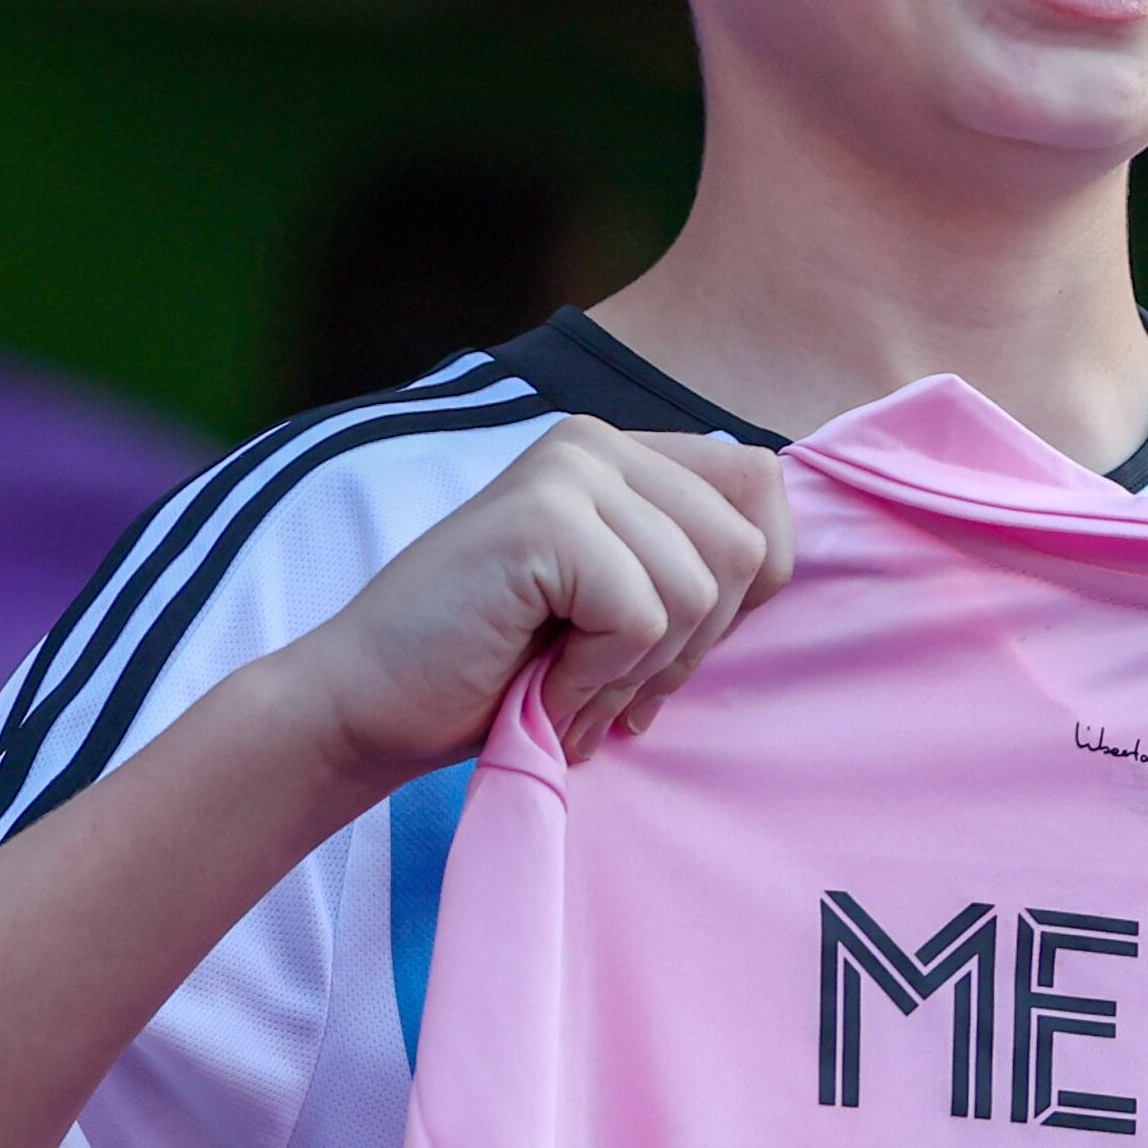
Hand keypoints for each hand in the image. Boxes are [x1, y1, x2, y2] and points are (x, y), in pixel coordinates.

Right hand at [278, 423, 794, 787]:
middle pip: (745, 547)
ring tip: (568, 690)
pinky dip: (598, 677)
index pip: (763, 488)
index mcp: (624, 455)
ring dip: (640, 672)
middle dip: (694, 648)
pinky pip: (644, 616)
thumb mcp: (617, 610)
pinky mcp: (543, 518)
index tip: (667, 650)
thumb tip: (778, 564)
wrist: (368, 705)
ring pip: (701, 589)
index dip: (749, 588)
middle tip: (612, 690)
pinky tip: (541, 685)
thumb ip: (688, 569)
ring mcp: (567, 471)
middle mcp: (596, 442)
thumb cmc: (493, 672)